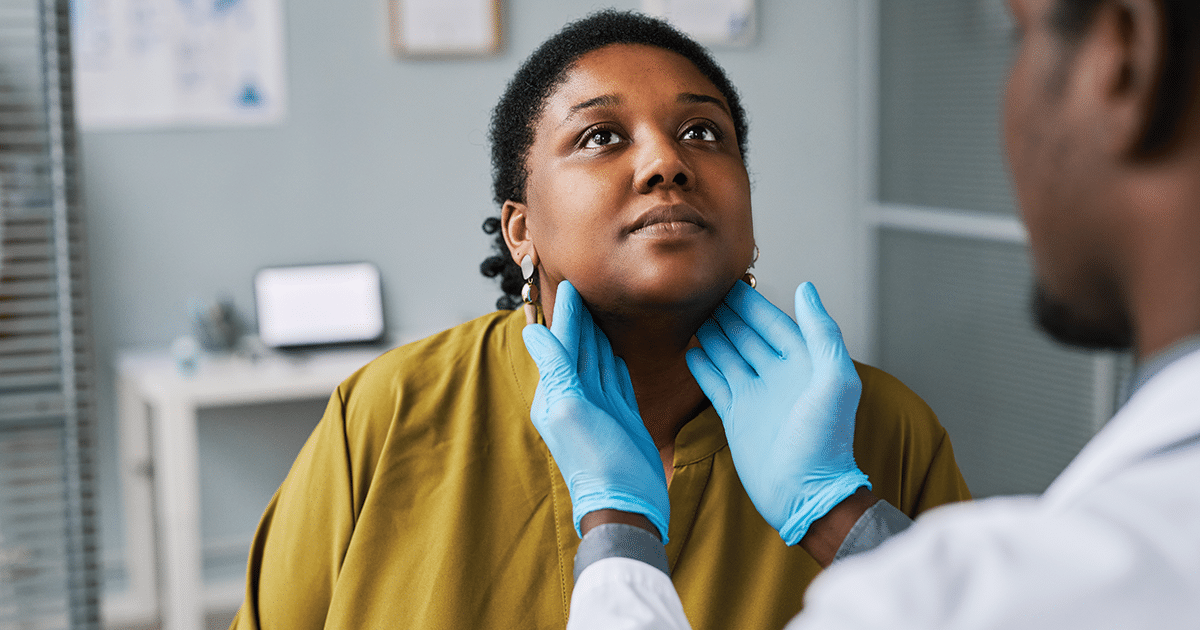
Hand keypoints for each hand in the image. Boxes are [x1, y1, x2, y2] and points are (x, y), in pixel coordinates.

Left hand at [523, 280, 669, 541]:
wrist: (626, 503)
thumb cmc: (597, 461)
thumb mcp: (571, 410)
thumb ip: (555, 369)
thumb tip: (533, 333)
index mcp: (556, 394)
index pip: (562, 344)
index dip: (568, 315)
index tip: (571, 284)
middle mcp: (575, 397)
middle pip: (579, 348)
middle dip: (580, 319)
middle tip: (584, 287)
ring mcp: (599, 407)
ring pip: (597, 360)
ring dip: (596, 334)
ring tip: (598, 309)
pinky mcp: (621, 416)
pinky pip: (615, 379)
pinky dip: (613, 359)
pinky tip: (614, 347)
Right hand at [686, 281, 868, 544]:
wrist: (804, 493)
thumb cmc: (826, 439)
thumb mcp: (834, 380)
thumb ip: (822, 333)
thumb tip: (806, 289)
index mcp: (803, 363)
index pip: (773, 322)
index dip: (752, 302)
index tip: (729, 280)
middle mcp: (777, 375)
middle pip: (748, 335)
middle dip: (728, 313)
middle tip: (702, 291)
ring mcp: (755, 395)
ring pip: (729, 355)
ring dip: (713, 334)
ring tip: (692, 314)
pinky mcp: (736, 416)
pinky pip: (715, 383)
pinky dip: (702, 366)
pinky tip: (691, 350)